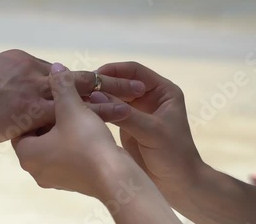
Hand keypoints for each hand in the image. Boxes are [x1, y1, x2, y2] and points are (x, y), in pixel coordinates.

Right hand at [0, 50, 144, 148]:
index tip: (97, 88)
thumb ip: (4, 80)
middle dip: (107, 81)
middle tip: (134, 83)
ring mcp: (31, 89)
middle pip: (77, 78)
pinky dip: (91, 113)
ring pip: (79, 93)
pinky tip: (113, 116)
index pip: (57, 74)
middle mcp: (32, 71)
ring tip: (134, 97)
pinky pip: (67, 113)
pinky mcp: (28, 111)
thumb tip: (10, 87)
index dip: (79, 84)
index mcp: (20, 61)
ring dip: (108, 96)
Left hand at [12, 63, 180, 223]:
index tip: (51, 98)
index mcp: (26, 154)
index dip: (37, 108)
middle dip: (51, 119)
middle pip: (37, 136)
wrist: (115, 178)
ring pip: (53, 147)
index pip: (22, 125)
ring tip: (78, 116)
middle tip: (65, 104)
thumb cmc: (87, 142)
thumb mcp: (72, 108)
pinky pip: (66, 158)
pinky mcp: (71, 184)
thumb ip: (62, 86)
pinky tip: (87, 133)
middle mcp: (34, 169)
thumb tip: (56, 67)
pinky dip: (73, 145)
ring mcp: (52, 180)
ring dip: (64, 131)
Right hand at [94, 62, 203, 202]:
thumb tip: (96, 94)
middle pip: (122, 82)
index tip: (93, 75)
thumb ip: (126, 113)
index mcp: (162, 91)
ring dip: (98, 97)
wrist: (178, 185)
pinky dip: (98, 111)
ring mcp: (137, 111)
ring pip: (114, 97)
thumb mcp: (151, 131)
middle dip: (102, 84)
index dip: (115, 70)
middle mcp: (149, 97)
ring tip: (77, 98)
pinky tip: (83, 112)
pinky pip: (110, 112)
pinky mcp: (127, 125)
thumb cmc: (173, 155)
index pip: (135, 71)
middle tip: (80, 87)